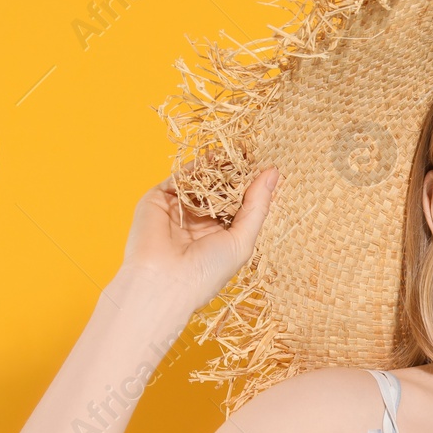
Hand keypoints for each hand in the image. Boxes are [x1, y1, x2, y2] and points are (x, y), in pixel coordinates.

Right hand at [115, 167, 280, 306]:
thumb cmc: (207, 271)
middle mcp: (200, 220)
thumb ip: (257, 206)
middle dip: (237, 173)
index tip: (269, 166)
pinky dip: (197, 167)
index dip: (253, 186)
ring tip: (240, 151)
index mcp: (221, 234)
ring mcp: (179, 208)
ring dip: (219, 167)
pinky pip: (181, 177)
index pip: (239, 203)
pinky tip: (215, 158)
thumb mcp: (242, 240)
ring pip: (202, 180)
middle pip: (221, 189)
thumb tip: (273, 173)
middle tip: (254, 151)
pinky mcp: (159, 198)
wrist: (163, 281)